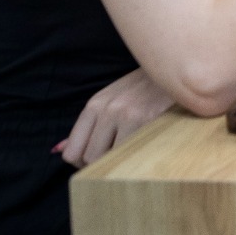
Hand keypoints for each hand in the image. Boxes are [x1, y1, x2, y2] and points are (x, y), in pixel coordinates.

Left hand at [54, 67, 175, 167]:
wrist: (177, 68)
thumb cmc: (145, 88)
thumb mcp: (112, 100)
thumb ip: (87, 126)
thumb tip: (58, 149)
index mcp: (95, 105)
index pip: (72, 151)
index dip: (84, 163)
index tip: (101, 160)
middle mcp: (108, 109)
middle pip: (89, 158)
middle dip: (102, 166)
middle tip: (119, 160)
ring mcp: (127, 115)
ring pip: (110, 159)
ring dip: (120, 163)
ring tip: (134, 155)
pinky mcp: (148, 120)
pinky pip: (132, 154)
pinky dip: (137, 159)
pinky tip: (147, 150)